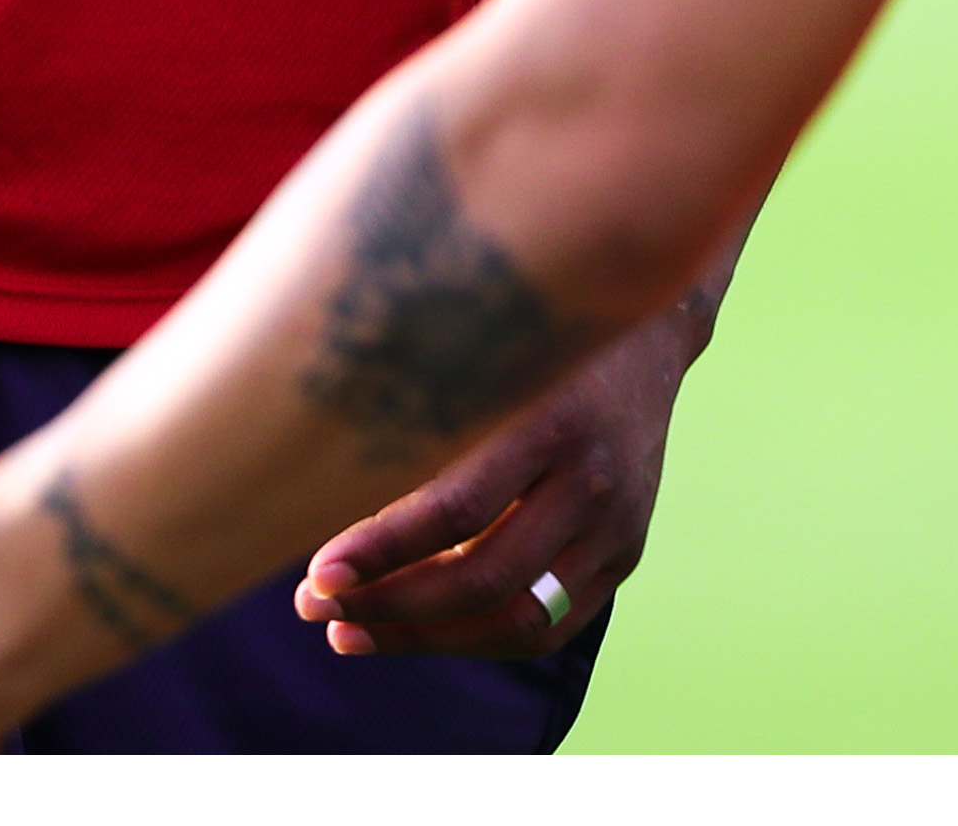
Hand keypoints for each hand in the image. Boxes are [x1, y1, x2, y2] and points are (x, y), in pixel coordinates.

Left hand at [294, 303, 693, 657]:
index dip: (383, 551)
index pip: (459, 508)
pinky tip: (416, 628)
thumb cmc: (531, 323)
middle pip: (488, 579)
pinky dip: (478, 638)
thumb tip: (312, 474)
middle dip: (391, 606)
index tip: (317, 574)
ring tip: (351, 630)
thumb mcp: (480, 342)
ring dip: (426, 637)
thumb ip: (421, 407)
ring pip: (521, 619)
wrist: (645, 321)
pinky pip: (551, 625)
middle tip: (316, 608)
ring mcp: (620, 525)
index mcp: (553, 416)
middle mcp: (594, 479)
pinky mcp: (625, 552)